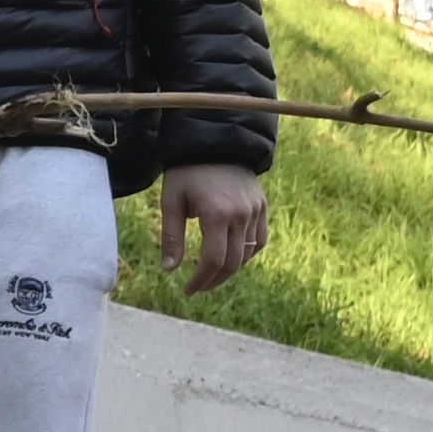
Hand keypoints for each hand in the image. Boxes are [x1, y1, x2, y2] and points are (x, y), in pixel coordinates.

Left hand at [163, 162, 269, 293]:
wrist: (215, 141)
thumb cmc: (186, 171)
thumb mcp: (172, 201)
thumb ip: (172, 236)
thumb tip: (170, 270)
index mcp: (217, 214)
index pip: (213, 261)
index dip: (200, 280)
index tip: (188, 290)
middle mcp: (241, 214)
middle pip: (233, 263)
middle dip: (214, 280)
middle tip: (198, 287)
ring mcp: (255, 210)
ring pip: (248, 254)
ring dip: (230, 270)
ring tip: (212, 275)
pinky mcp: (262, 206)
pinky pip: (259, 240)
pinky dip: (247, 254)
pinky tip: (232, 258)